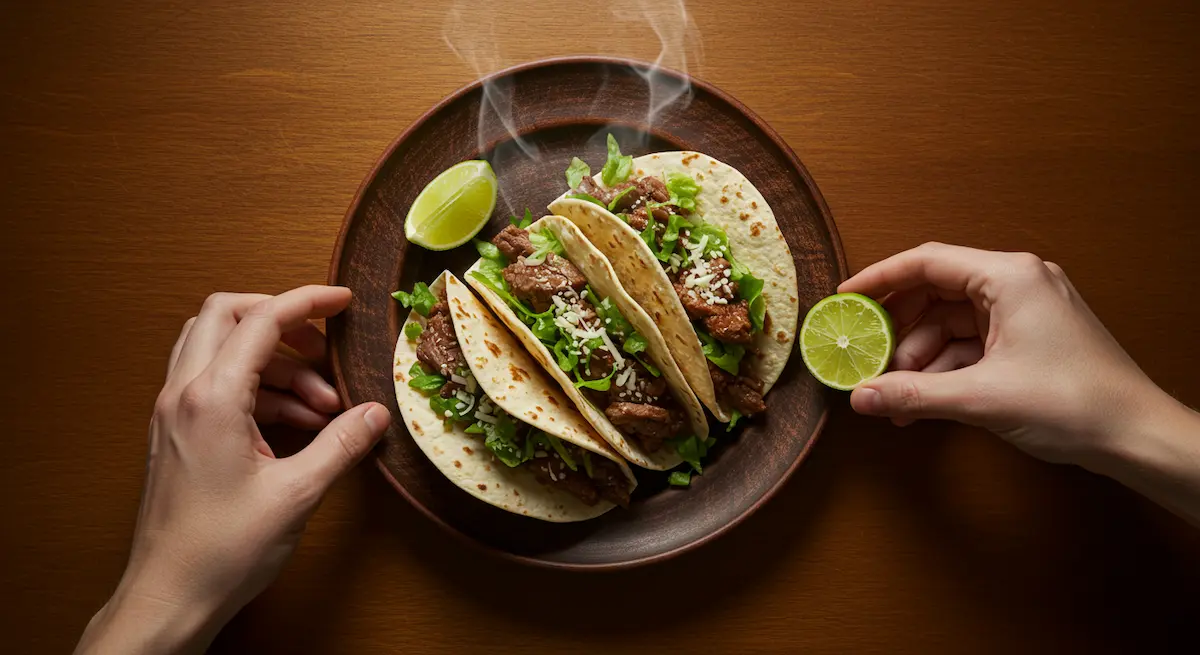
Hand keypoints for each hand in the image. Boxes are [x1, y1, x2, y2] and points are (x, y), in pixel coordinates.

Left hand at [76, 286, 389, 653]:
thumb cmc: (222, 550)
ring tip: (323, 407)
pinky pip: (214, 384)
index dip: (308, 301)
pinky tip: (297, 426)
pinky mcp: (176, 433)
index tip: (343, 301)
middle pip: (225, 316)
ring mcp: (173, 413)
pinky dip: (257, 389)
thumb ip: (341, 444)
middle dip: (281, 321)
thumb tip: (376, 414)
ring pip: (217, 348)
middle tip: (323, 347)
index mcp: (211, 398)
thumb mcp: (297, 494)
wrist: (169, 596)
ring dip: (274, 363)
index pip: (261, 320)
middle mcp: (183, 394)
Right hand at [840, 243, 1175, 465]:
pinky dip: (945, 369)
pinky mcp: (1028, 339)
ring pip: (951, 323)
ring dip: (920, 357)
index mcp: (1009, 277)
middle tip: (863, 356)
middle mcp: (1016, 284)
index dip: (879, 279)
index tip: (844, 299)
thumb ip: (914, 393)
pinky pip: (971, 344)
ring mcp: (1024, 312)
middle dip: (898, 330)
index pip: (927, 262)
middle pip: (935, 293)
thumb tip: (861, 396)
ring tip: (896, 393)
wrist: (1136, 436)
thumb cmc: (1074, 402)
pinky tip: (922, 401)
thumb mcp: (981, 398)